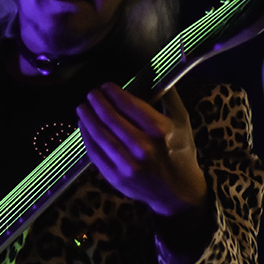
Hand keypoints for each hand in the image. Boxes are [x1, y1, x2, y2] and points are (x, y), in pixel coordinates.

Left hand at [76, 84, 207, 217]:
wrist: (178, 192)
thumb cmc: (180, 151)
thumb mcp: (182, 121)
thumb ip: (168, 95)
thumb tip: (154, 72)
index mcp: (160, 131)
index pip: (129, 105)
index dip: (113, 93)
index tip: (105, 86)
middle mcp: (143, 148)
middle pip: (111, 119)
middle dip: (97, 103)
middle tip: (91, 94)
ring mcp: (128, 165)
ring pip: (100, 136)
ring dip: (88, 119)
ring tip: (82, 107)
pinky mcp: (116, 178)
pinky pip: (95, 154)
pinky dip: (86, 139)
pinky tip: (83, 127)